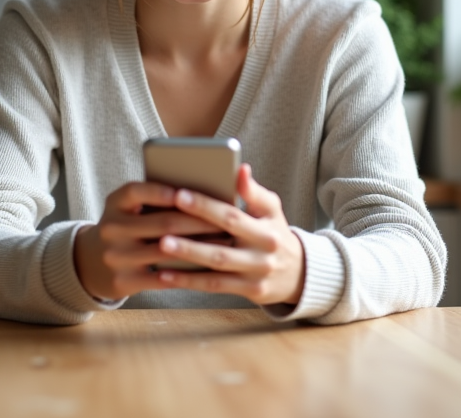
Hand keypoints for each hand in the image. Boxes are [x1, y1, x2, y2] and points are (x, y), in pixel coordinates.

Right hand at [73, 181, 219, 300]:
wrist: (92, 262)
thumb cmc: (127, 227)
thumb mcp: (128, 208)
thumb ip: (154, 198)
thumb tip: (202, 193)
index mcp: (115, 203)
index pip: (136, 191)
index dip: (160, 192)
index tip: (186, 192)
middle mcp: (112, 228)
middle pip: (161, 222)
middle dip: (197, 221)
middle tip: (225, 219)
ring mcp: (116, 256)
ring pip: (165, 250)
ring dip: (199, 246)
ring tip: (223, 242)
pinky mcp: (124, 281)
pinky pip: (161, 277)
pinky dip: (186, 271)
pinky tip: (207, 266)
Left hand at [154, 164, 304, 306]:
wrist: (299, 273)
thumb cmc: (275, 233)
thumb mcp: (271, 210)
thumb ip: (254, 191)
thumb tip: (240, 168)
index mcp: (265, 228)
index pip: (232, 216)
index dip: (206, 206)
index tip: (179, 195)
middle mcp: (261, 253)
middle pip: (222, 246)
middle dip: (191, 237)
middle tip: (162, 227)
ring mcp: (255, 275)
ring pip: (216, 269)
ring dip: (187, 259)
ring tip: (160, 248)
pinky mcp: (249, 292)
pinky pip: (215, 287)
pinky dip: (190, 281)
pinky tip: (166, 274)